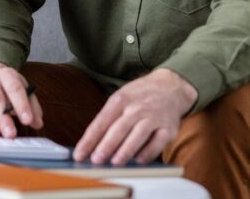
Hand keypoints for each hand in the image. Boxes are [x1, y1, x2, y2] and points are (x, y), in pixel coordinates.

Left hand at [73, 68, 196, 165]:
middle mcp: (137, 107)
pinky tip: (139, 160)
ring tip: (115, 162)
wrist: (170, 86)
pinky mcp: (169, 128)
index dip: (89, 140)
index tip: (79, 154)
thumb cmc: (139, 96)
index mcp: (120, 100)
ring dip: (126, 150)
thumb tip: (92, 145)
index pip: (101, 122)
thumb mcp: (120, 98)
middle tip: (96, 160)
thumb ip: (108, 119)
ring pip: (138, 135)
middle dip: (106, 145)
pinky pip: (158, 142)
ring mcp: (154, 117)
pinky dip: (148, 153)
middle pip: (119, 128)